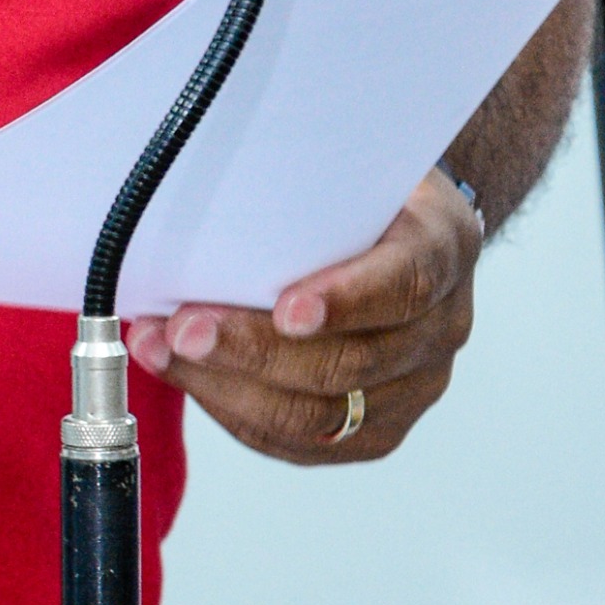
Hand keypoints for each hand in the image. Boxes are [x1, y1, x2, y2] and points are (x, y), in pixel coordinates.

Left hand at [122, 172, 481, 464]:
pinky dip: (229, 407)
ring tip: (161, 349)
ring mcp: (413, 388)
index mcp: (443, 248)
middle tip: (183, 328)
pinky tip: (182, 372)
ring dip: (226, 384)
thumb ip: (306, 178)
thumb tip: (204, 176)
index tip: (287, 308)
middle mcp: (442, 327)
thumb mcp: (349, 164)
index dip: (348, 300)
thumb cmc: (356, 192)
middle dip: (254, 349)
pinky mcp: (373, 431)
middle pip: (350, 363)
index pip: (407, 283)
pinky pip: (295, 440)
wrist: (396, 233)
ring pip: (316, 414)